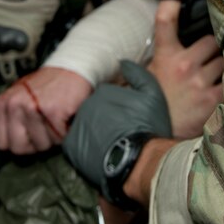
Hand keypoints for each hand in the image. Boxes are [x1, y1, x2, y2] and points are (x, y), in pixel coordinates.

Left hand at [0, 67, 90, 153]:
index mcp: (4, 103)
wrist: (71, 68)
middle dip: (35, 144)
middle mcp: (15, 105)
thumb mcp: (19, 95)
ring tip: (57, 120)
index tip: (29, 134)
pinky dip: (66, 132)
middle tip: (45, 130)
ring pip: (41, 144)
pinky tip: (66, 118)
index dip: (18, 143)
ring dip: (53, 137)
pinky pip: (58, 138)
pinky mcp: (53, 111)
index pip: (1, 143)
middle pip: (19, 147)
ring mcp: (33, 108)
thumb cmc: (46, 85)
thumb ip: (1, 112)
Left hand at [62, 61, 171, 202]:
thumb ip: (137, 74)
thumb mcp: (152, 94)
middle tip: (121, 131)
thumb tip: (123, 63)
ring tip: (112, 143)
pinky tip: (101, 152)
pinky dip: (86, 147)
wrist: (138, 161)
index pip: (106, 95)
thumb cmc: (147, 127)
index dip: (118, 107)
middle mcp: (86, 106)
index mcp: (103, 92)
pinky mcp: (72, 147)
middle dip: (106, 118)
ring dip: (96, 132)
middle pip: (94, 109)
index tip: (127, 117)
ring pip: (85, 125)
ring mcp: (77, 126)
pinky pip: (76, 143)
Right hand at [147, 0, 223, 138]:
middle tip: (218, 50)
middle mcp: (185, 66)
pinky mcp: (214, 101)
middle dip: (217, 45)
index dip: (171, 5)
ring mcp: (201, 84)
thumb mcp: (149, 73)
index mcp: (165, 57)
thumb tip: (168, 36)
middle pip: (213, 41)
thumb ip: (164, 55)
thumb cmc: (153, 103)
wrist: (152, 137)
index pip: (165, 21)